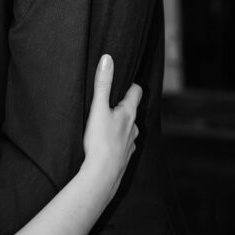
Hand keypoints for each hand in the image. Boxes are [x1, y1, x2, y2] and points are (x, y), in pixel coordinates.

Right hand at [82, 55, 140, 201]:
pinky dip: (117, 143)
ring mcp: (130, 144)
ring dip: (121, 126)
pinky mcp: (124, 158)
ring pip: (128, 130)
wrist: (102, 175)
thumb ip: (102, 84)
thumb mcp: (98, 108)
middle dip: (124, 106)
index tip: (125, 81)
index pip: (136, 92)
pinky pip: (123, 146)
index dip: (131, 85)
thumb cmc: (100, 141)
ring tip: (108, 124)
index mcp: (128, 113)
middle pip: (132, 112)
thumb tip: (108, 59)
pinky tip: (108, 145)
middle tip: (112, 101)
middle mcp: (133, 128)